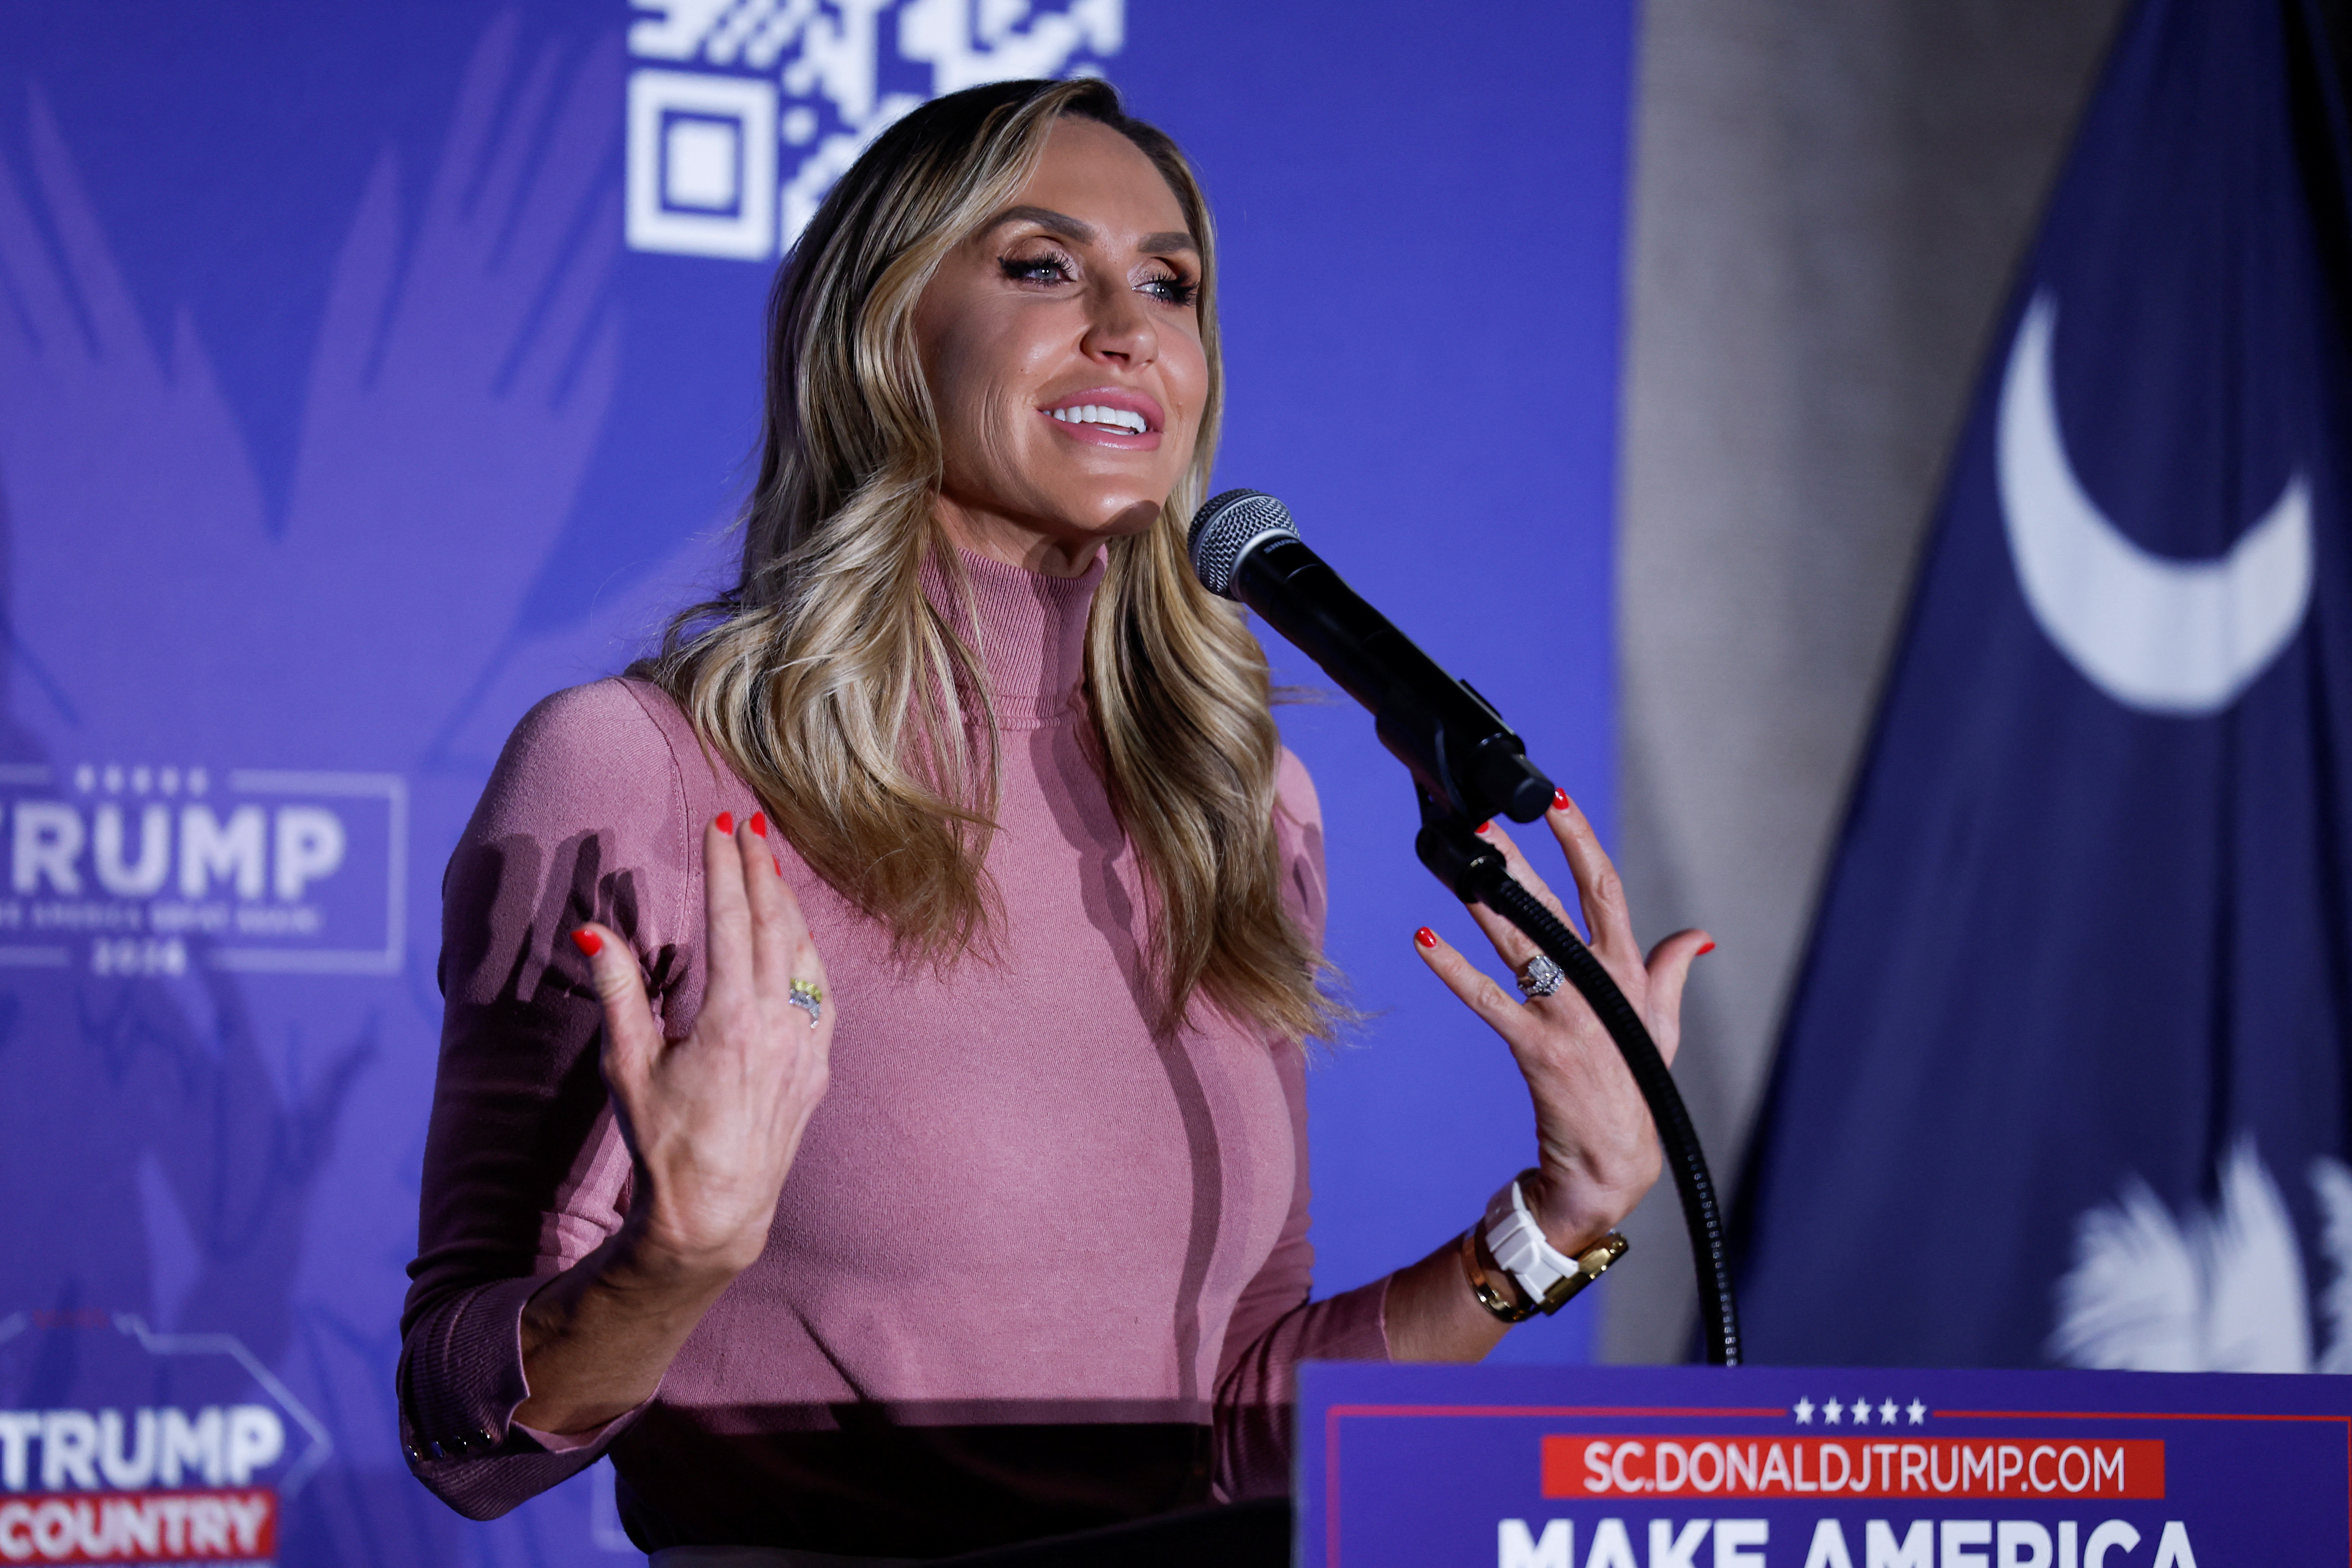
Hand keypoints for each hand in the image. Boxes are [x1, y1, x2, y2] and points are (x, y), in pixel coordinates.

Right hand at [572, 813, 831, 1285]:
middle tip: (750, 825)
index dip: (726, 867)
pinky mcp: (818, 1067)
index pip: (731, 920)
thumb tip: (593, 932)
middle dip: (761, 869)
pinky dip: (807, 954)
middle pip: (775, 925)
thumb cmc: (663, 1141)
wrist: (715, 1212)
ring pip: (804, 954)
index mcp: (731, 1019)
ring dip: (787, 906)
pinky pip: (820, 993)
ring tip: (770, 868)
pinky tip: (795, 937)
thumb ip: (619, 993)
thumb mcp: (629, 1066)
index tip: (722, 825)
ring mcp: (806, 1046)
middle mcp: (778, 1025)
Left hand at [1415, 791, 1710, 1255]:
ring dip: (1481, 899)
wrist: (1615, 1160)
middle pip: (1550, 905)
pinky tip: (1423, 938)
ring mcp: (1565, 1015)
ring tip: (1452, 859)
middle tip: (1479, 818)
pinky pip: (1485, 999)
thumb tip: (1698, 935)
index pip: (1605, 889)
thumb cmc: (1637, 1084)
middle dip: (1514, 859)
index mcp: (1626, 972)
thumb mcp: (1663, 1026)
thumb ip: (1672, 972)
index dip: (1580, 841)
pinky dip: (1452, 968)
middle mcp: (1596, 985)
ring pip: (1516, 941)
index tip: (1555, 800)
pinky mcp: (1534, 1047)